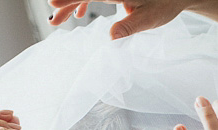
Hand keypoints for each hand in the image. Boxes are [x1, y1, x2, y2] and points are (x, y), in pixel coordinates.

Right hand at [47, 0, 188, 38]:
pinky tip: (79, 15)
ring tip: (58, 20)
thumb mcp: (148, 19)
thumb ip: (128, 27)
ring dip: (72, 4)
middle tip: (53, 20)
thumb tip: (112, 38)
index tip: (53, 4)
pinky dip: (84, 2)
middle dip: (66, 3)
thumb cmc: (164, 5)